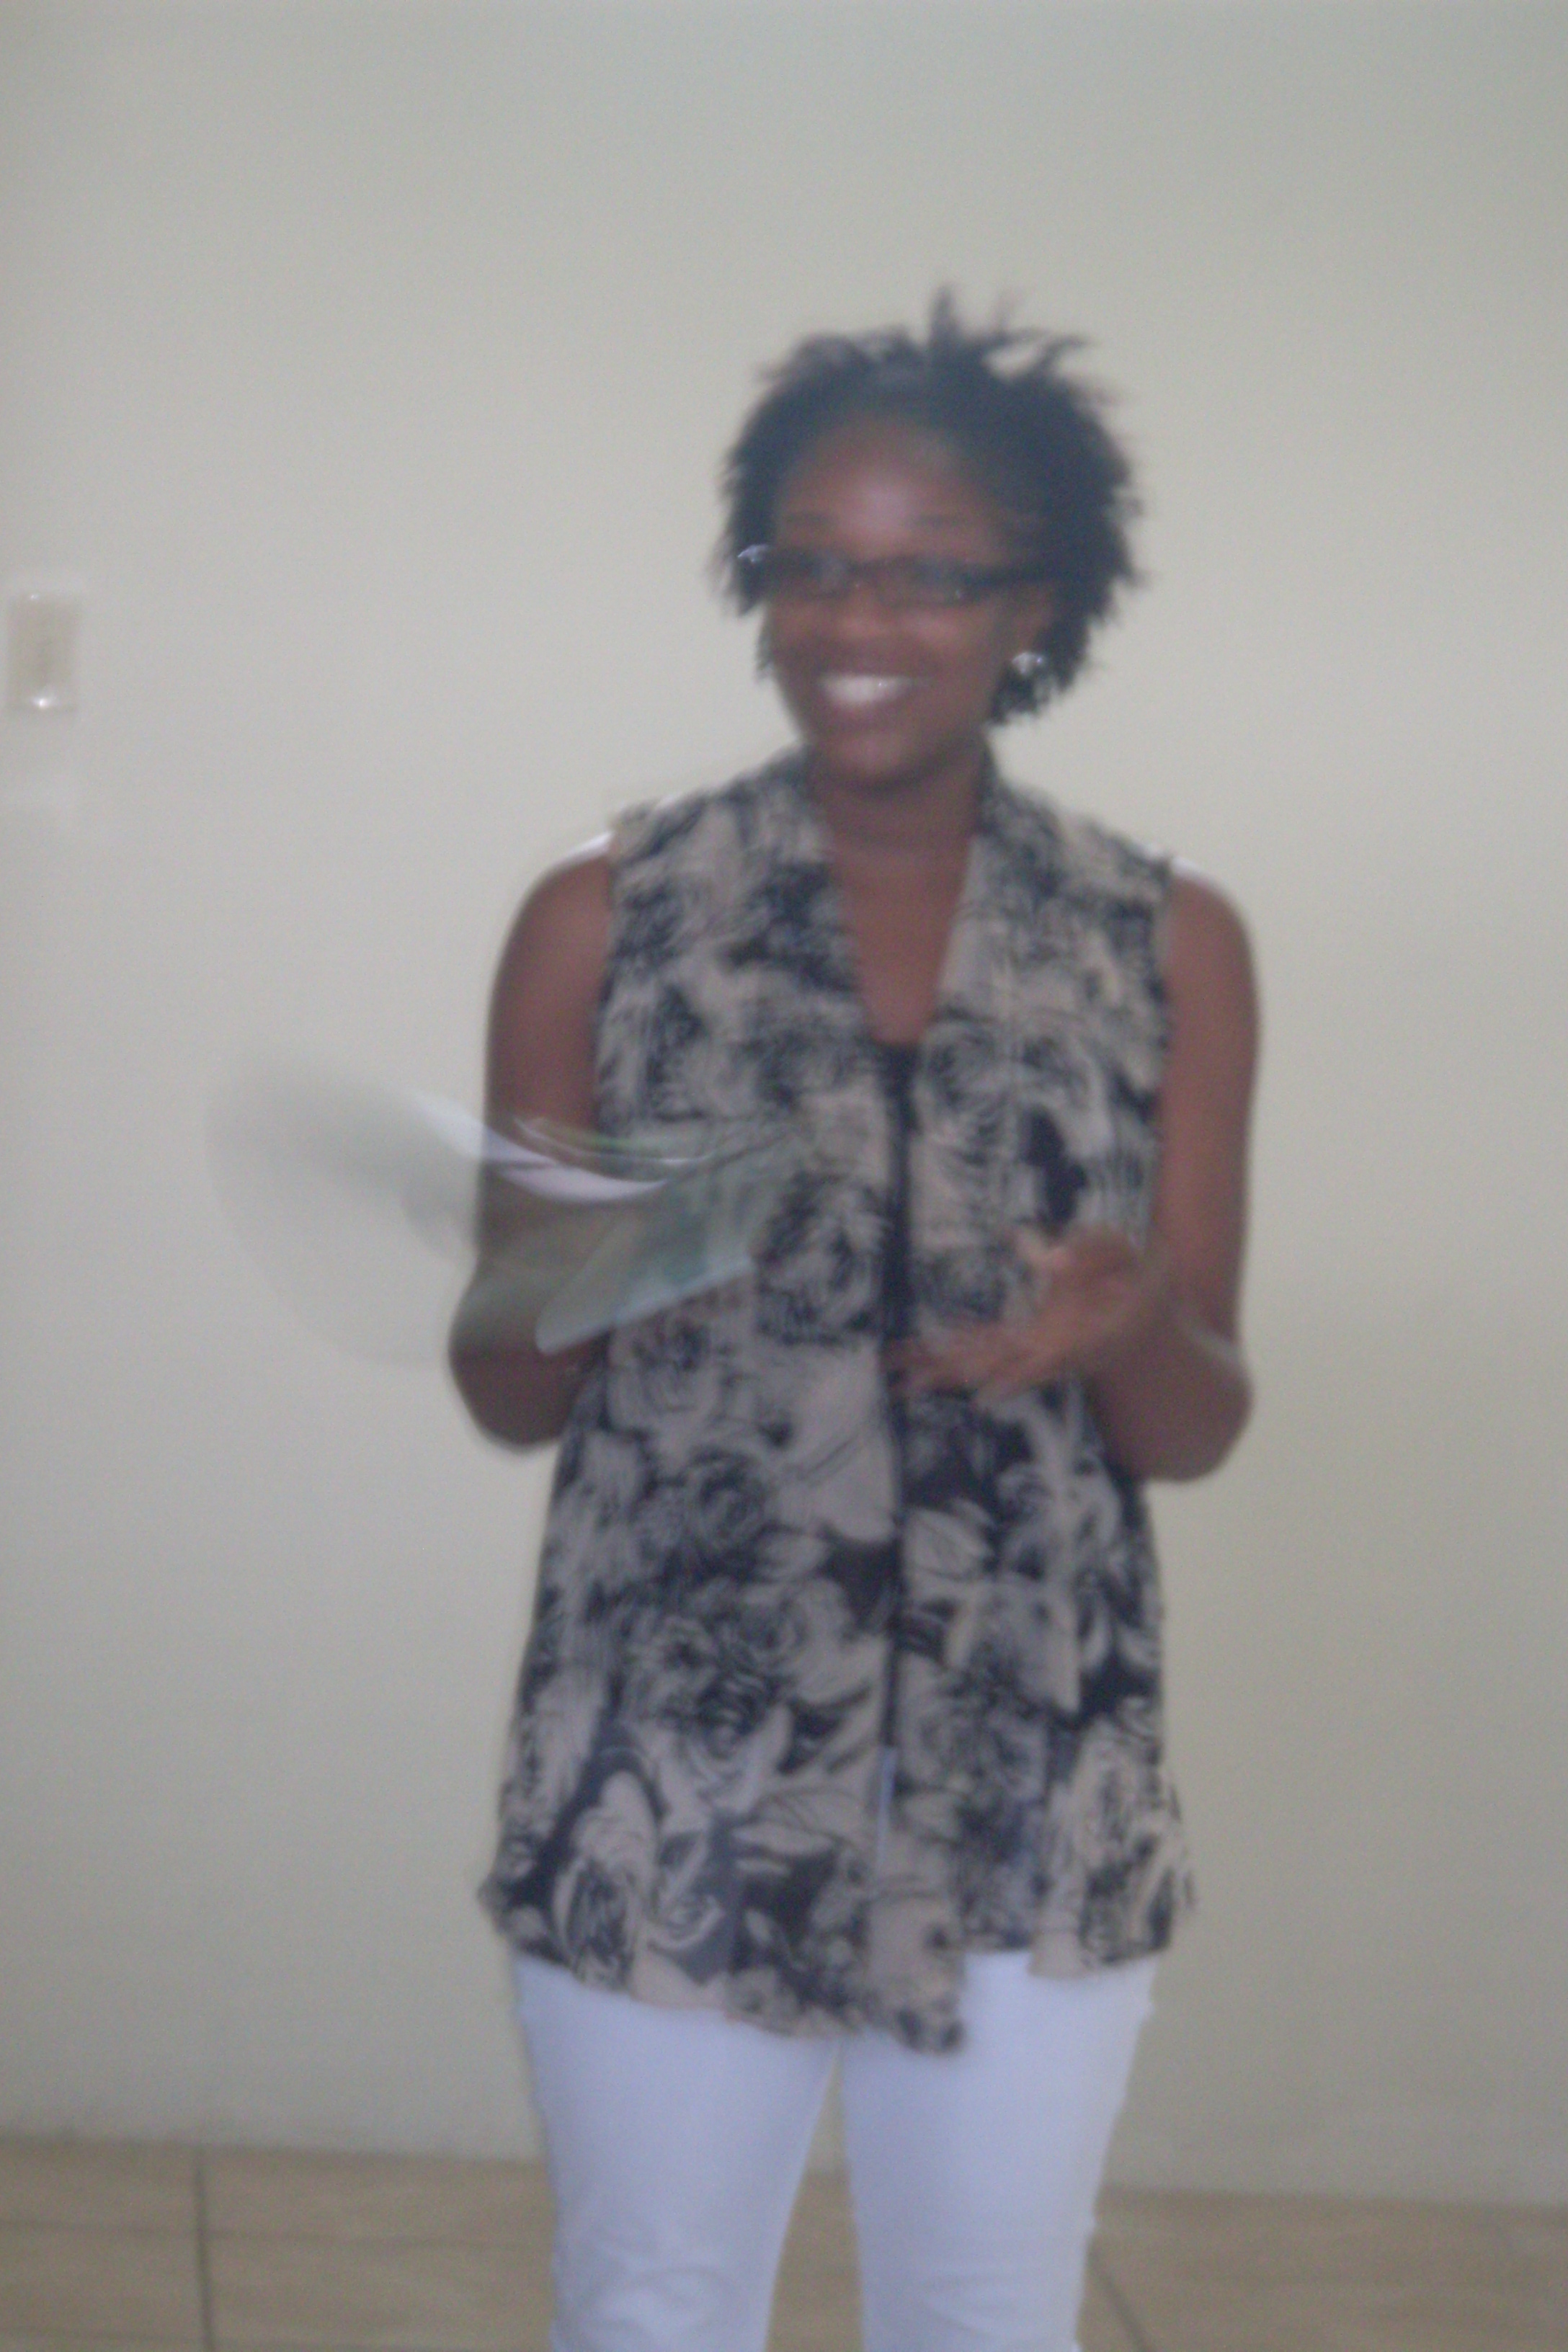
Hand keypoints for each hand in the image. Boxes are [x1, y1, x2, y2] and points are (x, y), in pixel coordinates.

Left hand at [888, 1225, 1166, 1404]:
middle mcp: (1050, 1353)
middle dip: (951, 1375)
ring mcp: (1035, 1351)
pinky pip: (985, 1348)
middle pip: (993, 1367)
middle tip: (905, 1386)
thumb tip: (1046, 1255)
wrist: (1147, 1318)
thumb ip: (1091, 1249)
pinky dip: (955, 1351)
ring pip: (982, 1362)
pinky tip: (923, 1361)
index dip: (1013, 1377)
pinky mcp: (1028, 1342)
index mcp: (1079, 1337)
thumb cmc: (1138, 1278)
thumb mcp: (1124, 1252)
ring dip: (941, 1370)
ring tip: (898, 1380)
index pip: (1040, 1360)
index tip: (980, 1392)